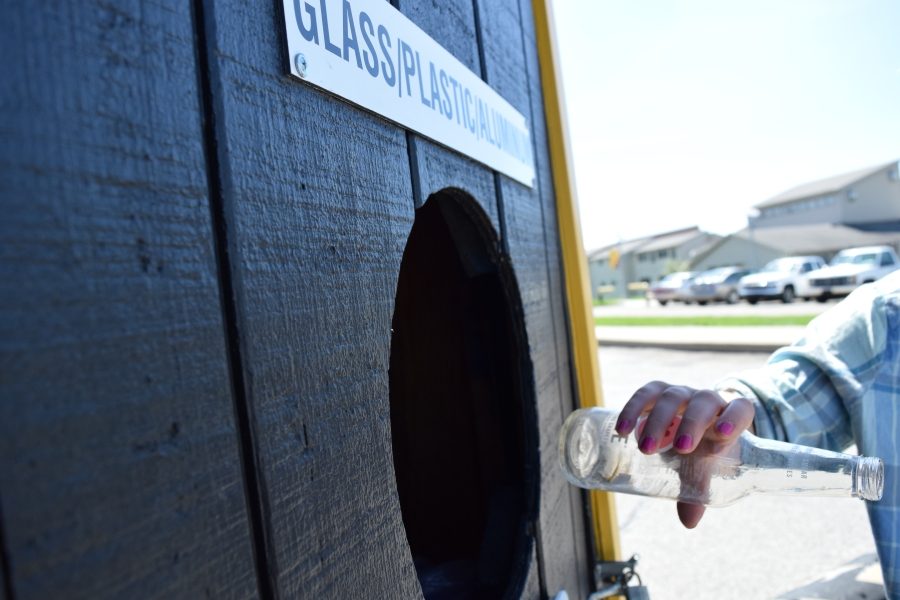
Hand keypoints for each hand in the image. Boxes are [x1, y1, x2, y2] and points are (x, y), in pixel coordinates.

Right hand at [614, 381, 755, 527]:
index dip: (734, 419)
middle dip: (692, 424)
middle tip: (680, 449)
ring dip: (659, 421)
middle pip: (704, 402)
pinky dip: (633, 409)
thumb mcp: (706, 468)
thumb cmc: (703, 451)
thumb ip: (698, 489)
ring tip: (646, 448)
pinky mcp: (658, 391)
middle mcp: (707, 401)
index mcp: (730, 416)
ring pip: (673, 396)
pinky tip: (622, 429)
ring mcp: (682, 393)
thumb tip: (689, 520)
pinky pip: (646, 394)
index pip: (740, 409)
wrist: (688, 427)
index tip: (722, 435)